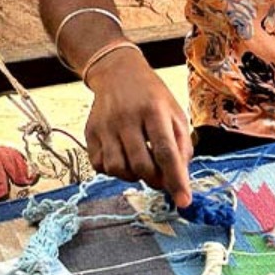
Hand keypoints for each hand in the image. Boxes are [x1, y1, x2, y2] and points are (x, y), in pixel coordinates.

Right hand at [83, 49, 193, 205]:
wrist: (117, 73)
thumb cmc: (152, 97)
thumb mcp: (175, 113)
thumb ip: (181, 145)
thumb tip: (180, 178)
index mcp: (154, 110)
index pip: (166, 152)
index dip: (176, 180)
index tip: (184, 202)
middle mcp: (127, 118)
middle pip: (141, 165)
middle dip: (155, 181)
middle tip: (161, 179)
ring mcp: (105, 125)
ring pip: (119, 170)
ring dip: (134, 176)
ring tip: (141, 164)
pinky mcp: (90, 133)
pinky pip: (101, 166)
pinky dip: (115, 170)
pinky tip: (123, 157)